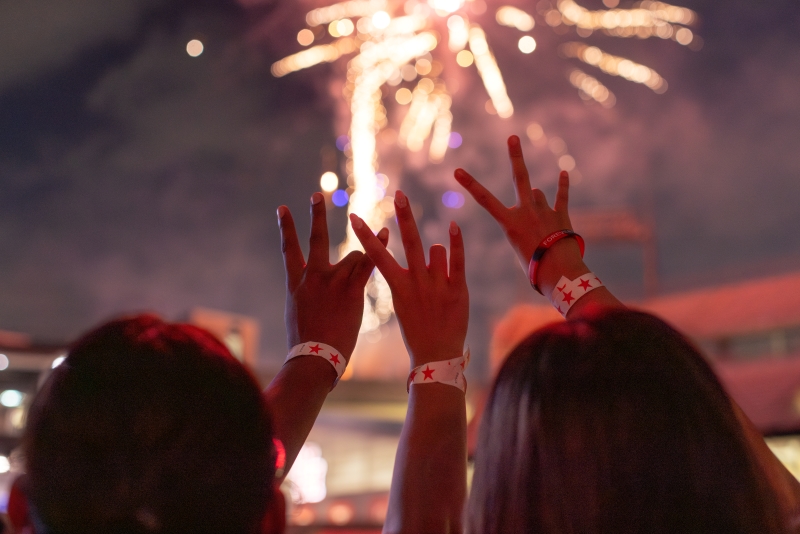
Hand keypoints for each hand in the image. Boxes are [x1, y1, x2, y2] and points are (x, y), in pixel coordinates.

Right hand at [278, 192, 388, 359]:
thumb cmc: (305, 345)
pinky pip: (369, 263)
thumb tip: (305, 296)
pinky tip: (386, 232)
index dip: (286, 227)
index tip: (283, 208)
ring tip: (361, 267)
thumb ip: (302, 298)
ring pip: (353, 257)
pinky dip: (379, 248)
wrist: (314, 358)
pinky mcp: (351, 290)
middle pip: (315, 239)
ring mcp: (332, 281)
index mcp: (295, 283)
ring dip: (362, 259)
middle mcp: (313, 277)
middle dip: (316, 215)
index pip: (289, 249)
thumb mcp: (296, 315)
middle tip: (317, 195)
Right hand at [349, 190, 467, 367]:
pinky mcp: (458, 290)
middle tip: (400, 195)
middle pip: (411, 242)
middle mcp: (417, 283)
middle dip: (404, 216)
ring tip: (436, 280)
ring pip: (436, 251)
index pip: (378, 256)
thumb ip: (410, 276)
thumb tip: (424, 247)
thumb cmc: (417, 330)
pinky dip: (456, 242)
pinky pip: (457, 261)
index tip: (354, 217)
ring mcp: (438, 286)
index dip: (365, 236)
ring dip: (437, 255)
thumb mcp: (403, 304)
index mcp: (398, 287)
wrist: (435, 357)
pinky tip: (454, 226)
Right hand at [454, 135, 575, 271]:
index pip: (484, 200)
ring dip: (536, 202)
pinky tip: (563, 173)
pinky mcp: (561, 215)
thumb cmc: (533, 267)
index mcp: (510, 223)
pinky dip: (563, 185)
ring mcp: (544, 210)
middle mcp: (526, 211)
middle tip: (513, 137)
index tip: (457, 171)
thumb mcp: (518, 249)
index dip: (469, 184)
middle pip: (520, 177)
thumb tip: (534, 204)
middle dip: (515, 156)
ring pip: (538, 194)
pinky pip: (562, 196)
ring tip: (540, 225)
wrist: (558, 271)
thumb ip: (523, 224)